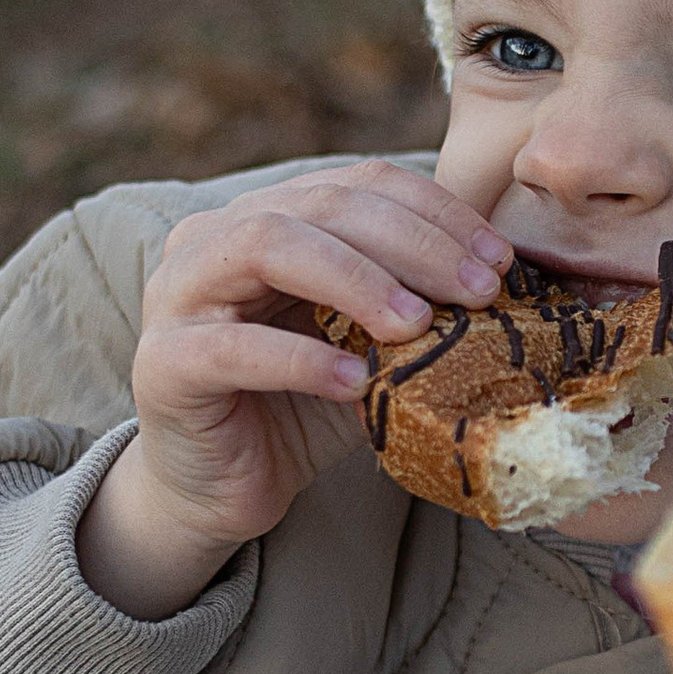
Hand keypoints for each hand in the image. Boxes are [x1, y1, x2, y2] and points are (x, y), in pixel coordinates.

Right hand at [77, 164, 513, 616]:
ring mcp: (178, 294)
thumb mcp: (369, 345)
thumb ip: (414, 304)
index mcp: (267, 217)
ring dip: (356, 279)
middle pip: (319, 206)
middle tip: (477, 290)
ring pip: (266, 247)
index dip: (434, 211)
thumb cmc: (300, 407)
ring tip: (418, 325)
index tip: (500, 259)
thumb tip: (509, 283)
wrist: (221, 489)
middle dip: (410, 242)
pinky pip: (232, 347)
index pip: (357, 184)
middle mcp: (213, 238)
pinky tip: (354, 381)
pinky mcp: (163, 363)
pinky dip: (302, 358)